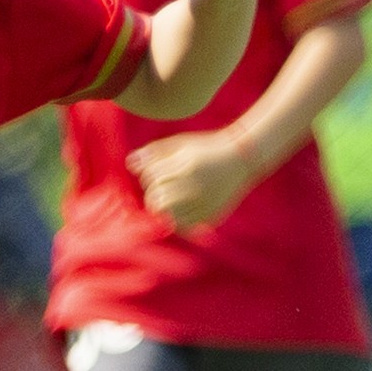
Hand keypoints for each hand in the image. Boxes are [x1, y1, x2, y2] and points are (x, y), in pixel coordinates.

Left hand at [131, 127, 264, 230]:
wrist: (242, 160)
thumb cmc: (207, 149)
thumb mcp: (181, 144)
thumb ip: (154, 153)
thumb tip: (130, 164)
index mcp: (187, 167)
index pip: (151, 178)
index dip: (149, 175)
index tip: (157, 173)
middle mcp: (196, 188)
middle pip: (156, 200)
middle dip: (153, 194)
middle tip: (161, 190)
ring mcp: (204, 205)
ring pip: (167, 216)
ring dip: (164, 208)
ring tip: (170, 200)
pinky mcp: (211, 217)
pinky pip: (184, 226)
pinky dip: (177, 220)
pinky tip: (182, 210)